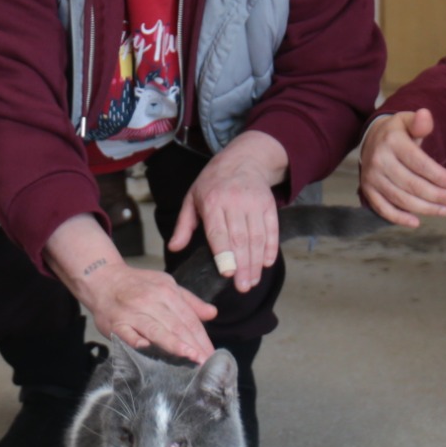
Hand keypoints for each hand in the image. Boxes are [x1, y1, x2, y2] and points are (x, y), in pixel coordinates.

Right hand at [85, 264, 217, 360]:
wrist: (102, 279)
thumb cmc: (137, 285)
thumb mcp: (165, 284)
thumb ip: (189, 301)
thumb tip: (212, 313)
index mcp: (166, 291)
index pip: (188, 318)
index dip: (202, 337)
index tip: (212, 354)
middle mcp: (151, 301)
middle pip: (176, 325)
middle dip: (193, 344)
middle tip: (206, 361)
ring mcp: (132, 313)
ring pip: (156, 330)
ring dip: (174, 344)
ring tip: (190, 357)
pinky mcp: (116, 323)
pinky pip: (128, 334)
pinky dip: (137, 341)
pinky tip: (148, 349)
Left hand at [169, 130, 287, 293]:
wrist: (244, 159)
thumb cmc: (213, 183)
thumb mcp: (192, 198)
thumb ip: (184, 226)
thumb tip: (173, 248)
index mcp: (212, 202)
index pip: (218, 232)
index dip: (224, 254)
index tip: (227, 274)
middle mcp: (235, 202)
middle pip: (240, 239)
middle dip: (242, 265)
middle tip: (242, 287)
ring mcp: (254, 203)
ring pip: (257, 237)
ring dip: (256, 262)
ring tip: (252, 282)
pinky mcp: (269, 205)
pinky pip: (272, 229)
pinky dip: (271, 248)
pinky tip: (267, 264)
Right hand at [359, 109, 445, 227]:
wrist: (371, 139)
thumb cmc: (398, 133)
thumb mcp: (408, 121)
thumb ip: (420, 123)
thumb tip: (425, 115)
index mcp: (392, 142)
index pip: (418, 162)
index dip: (437, 175)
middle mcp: (379, 160)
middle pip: (411, 184)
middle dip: (436, 195)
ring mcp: (371, 177)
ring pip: (401, 199)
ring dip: (425, 208)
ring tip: (444, 210)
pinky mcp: (368, 190)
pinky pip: (383, 208)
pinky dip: (399, 218)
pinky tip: (416, 222)